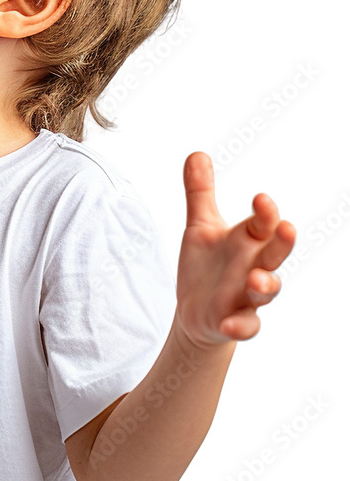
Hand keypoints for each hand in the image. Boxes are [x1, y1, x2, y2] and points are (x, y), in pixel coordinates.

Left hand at [174, 151, 295, 350]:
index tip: (260, 198)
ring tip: (255, 280)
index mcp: (248, 242)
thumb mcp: (200, 226)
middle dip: (282, 243)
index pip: (263, 224)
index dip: (265, 212)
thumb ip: (200, 193)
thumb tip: (197, 153)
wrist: (196, 310)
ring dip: (264, 286)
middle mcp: (254, 267)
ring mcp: (246, 296)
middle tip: (284, 228)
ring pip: (266, 291)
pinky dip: (240, 326)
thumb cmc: (207, 265)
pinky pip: (246, 327)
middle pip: (275, 254)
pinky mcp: (234, 322)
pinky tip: (230, 324)